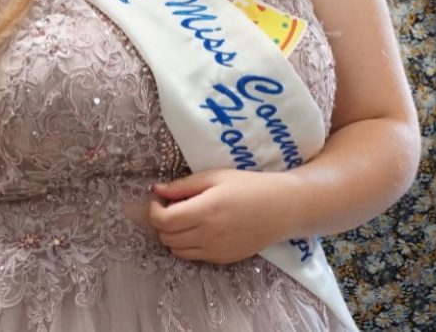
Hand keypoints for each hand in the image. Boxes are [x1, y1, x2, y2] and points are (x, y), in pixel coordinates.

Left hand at [147, 168, 294, 263]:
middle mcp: (207, 235)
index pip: (162, 221)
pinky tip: (200, 229)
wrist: (282, 208)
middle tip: (174, 206)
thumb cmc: (249, 186)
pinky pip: (193, 256)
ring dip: (173, 235)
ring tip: (186, 218)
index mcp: (204, 211)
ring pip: (176, 250)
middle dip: (162, 222)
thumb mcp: (216, 176)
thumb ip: (183, 186)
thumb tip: (156, 190)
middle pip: (165, 237)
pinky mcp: (222, 260)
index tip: (160, 199)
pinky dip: (188, 244)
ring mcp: (214, 251)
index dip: (153, 210)